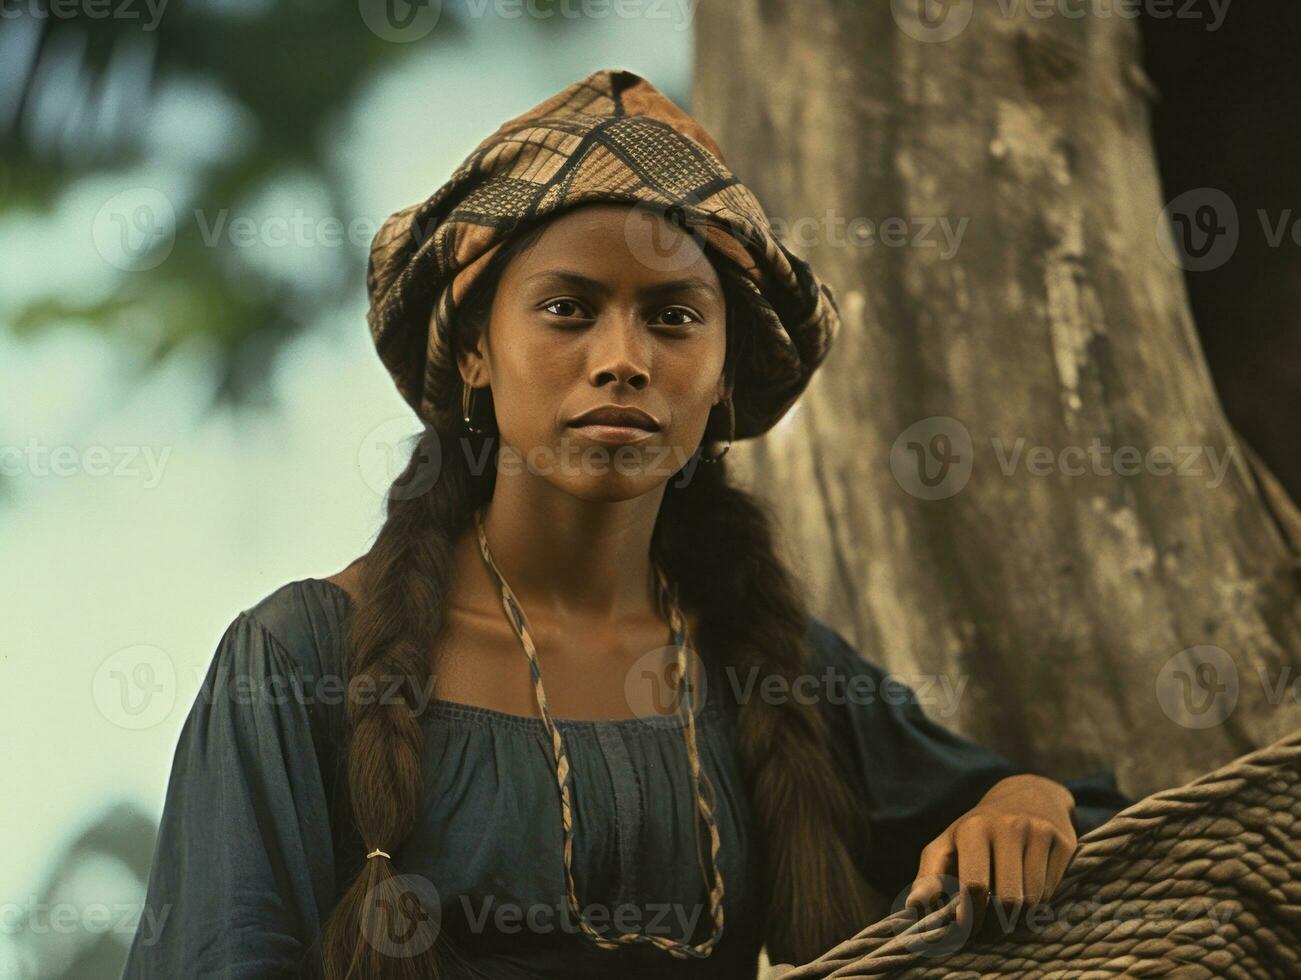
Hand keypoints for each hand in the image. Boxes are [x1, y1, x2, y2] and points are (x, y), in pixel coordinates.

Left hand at [903, 774, 1076, 934]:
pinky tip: (1028, 893)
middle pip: (1008, 898)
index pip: (974, 884)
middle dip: (996, 923)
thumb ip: (929, 875)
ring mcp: (1039, 832)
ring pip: (1033, 900)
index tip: (965, 928)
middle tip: (988, 928)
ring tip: (1006, 913)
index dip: (970, 914)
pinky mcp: (1064, 841)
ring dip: (1018, 917)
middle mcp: (1008, 826)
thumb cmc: (978, 830)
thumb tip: (912, 906)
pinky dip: (1038, 904)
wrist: (1027, 795)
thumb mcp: (948, 844)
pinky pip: (1052, 891)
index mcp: (974, 828)